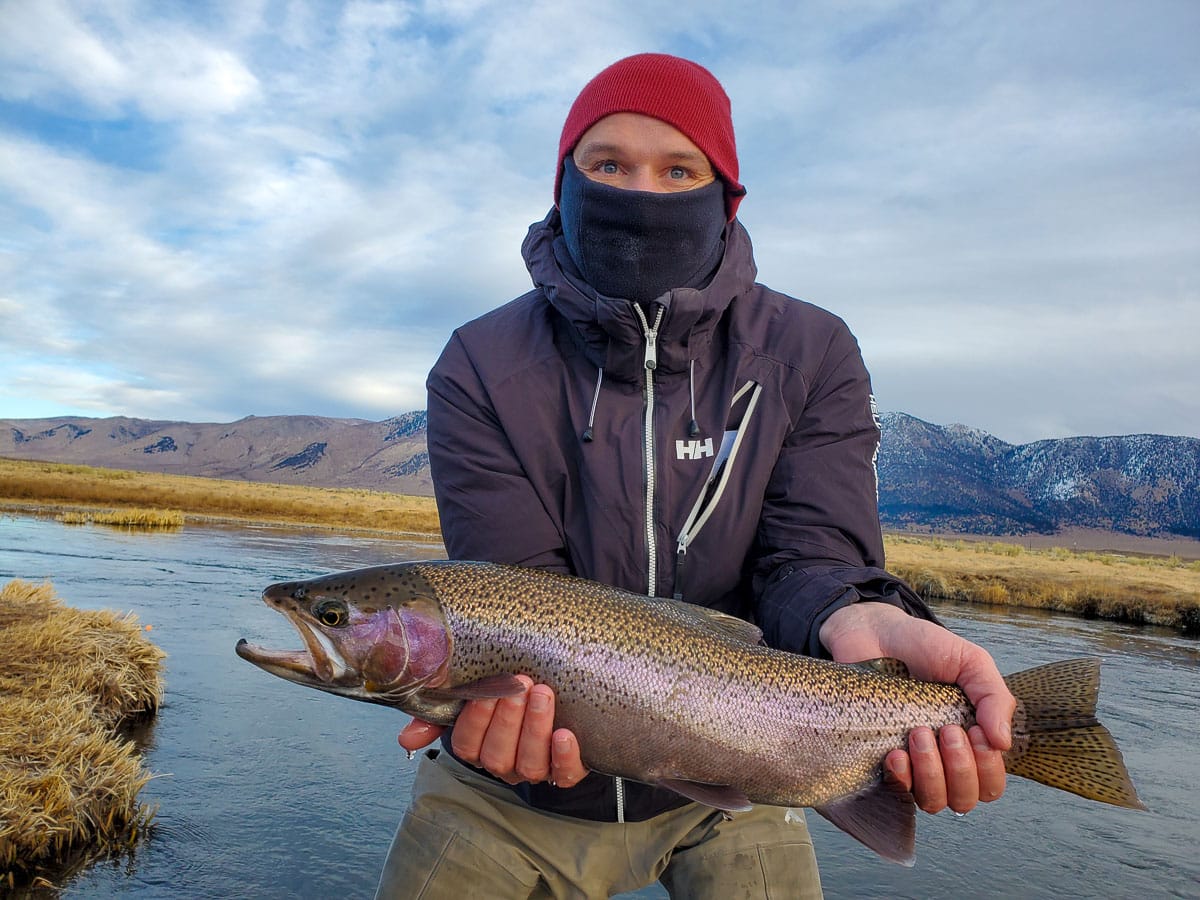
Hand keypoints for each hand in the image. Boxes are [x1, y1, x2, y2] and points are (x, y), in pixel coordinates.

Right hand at [397, 675, 588, 787]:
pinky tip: (564, 733)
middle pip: (498, 755)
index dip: (477, 719)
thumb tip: (406, 738)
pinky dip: (565, 756)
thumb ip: (441, 712)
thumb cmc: (511, 697)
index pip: (467, 744)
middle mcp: (505, 764)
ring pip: (530, 763)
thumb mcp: (476, 698)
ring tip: (543, 694)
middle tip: (520, 684)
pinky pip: (565, 774)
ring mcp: (536, 769)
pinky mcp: (568, 770)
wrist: (563, 702)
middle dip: (508, 719)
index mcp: (479, 748)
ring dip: (535, 728)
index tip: (489, 690)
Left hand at [819, 602, 1014, 813]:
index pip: (991, 783)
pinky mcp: (879, 761)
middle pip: (966, 799)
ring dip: (932, 773)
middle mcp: (943, 760)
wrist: (873, 632)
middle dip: (961, 769)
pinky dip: (902, 777)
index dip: (988, 767)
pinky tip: (895, 752)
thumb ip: (994, 697)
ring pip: (934, 802)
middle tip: (946, 730)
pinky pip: (897, 792)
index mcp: (970, 740)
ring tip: (918, 734)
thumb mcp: (970, 662)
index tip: (973, 729)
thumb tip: (1003, 743)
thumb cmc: (924, 647)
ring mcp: (911, 763)